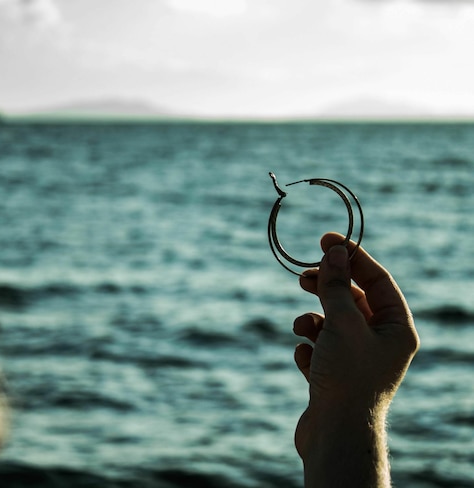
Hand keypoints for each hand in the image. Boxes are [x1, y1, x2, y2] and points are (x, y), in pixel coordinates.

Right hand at [292, 233, 418, 486]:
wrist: (335, 434)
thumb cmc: (347, 377)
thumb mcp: (341, 322)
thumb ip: (337, 285)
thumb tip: (335, 251)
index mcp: (396, 328)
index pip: (377, 279)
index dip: (352, 257)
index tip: (325, 239)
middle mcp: (379, 341)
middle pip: (352, 299)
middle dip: (326, 287)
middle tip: (302, 276)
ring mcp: (356, 358)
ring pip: (331, 322)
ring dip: (312, 319)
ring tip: (301, 327)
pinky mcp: (335, 373)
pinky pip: (319, 345)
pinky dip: (309, 346)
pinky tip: (305, 357)